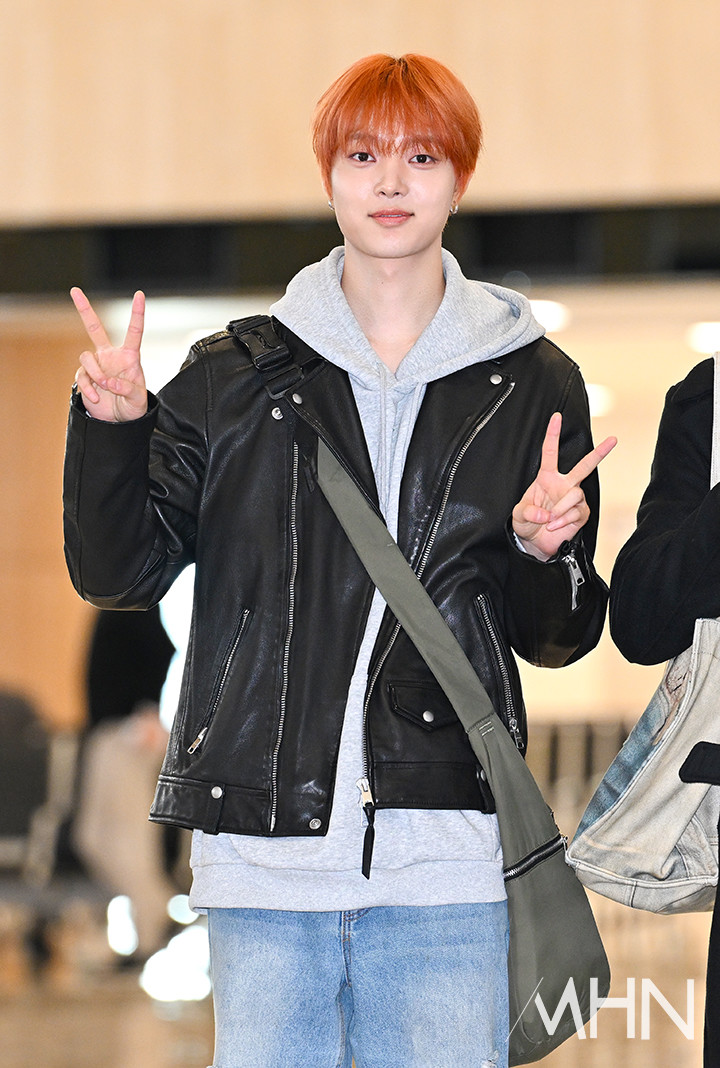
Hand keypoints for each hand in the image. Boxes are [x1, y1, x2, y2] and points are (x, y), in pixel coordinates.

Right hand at [71, 287, 147, 421]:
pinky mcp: (85, 376)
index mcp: (129, 356)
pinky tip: (97, 398)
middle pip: (94, 327)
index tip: (139, 294)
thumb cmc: (134, 407)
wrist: (118, 421)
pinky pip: (82, 377)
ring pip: (86, 357)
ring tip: (105, 387)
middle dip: (84, 309)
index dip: (137, 313)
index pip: (134, 331)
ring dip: (95, 373)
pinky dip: (88, 388)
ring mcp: (96, 365)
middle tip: (74, 290)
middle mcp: (110, 356)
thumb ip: (127, 389)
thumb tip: (109, 381)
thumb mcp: (138, 400)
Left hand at [512, 412, 616, 560]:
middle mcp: (564, 485)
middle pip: (584, 465)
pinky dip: (563, 521)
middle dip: (599, 453)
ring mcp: (574, 499)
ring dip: (560, 508)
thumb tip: (545, 513)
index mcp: (547, 478)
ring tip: (550, 520)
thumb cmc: (527, 523)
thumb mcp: (518, 515)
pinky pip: (576, 513)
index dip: (553, 434)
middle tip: (613, 439)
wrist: (535, 543)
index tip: (556, 417)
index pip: (550, 453)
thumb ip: (528, 511)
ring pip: (575, 494)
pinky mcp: (581, 514)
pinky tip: (554, 526)